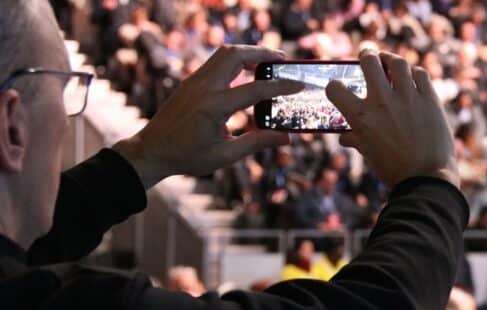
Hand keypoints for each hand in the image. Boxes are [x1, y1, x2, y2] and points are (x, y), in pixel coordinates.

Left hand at [113, 45, 302, 187]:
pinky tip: (247, 71)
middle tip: (283, 60)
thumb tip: (286, 137)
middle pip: (237, 55)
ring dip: (248, 52)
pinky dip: (236, 60)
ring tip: (267, 62)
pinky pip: (216, 61)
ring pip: (225, 53)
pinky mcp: (191, 81)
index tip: (299, 84)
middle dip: (263, 53)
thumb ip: (257, 143)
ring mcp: (194, 81)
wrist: (151, 151)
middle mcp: (203, 87)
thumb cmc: (187, 157)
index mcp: (214, 107)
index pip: (255, 89)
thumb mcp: (225, 155)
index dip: (281, 86)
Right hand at [326, 50, 458, 188]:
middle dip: (366, 55)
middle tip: (368, 55)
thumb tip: (344, 137)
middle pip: (369, 62)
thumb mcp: (369, 155)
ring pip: (398, 63)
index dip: (334, 86)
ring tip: (390, 61)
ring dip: (391, 59)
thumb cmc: (394, 171)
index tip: (339, 87)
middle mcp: (382, 101)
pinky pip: (421, 75)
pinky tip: (412, 77)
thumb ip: (356, 139)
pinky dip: (415, 73)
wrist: (427, 179)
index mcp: (361, 117)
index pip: (336, 88)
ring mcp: (408, 98)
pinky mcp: (430, 99)